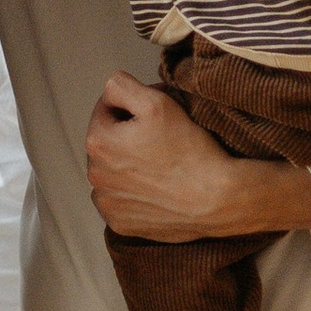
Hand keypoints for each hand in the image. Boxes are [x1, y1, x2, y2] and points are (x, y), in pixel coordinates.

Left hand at [85, 68, 310, 244]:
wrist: (216, 199)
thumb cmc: (188, 148)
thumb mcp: (157, 102)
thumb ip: (122, 86)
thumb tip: (110, 89)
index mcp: (97, 142)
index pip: (105, 111)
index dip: (129, 108)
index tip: (153, 117)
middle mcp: (94, 176)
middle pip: (107, 143)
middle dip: (125, 137)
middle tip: (159, 140)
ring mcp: (106, 204)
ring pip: (111, 173)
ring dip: (126, 166)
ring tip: (158, 165)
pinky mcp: (120, 224)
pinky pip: (120, 201)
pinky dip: (132, 193)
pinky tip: (155, 188)